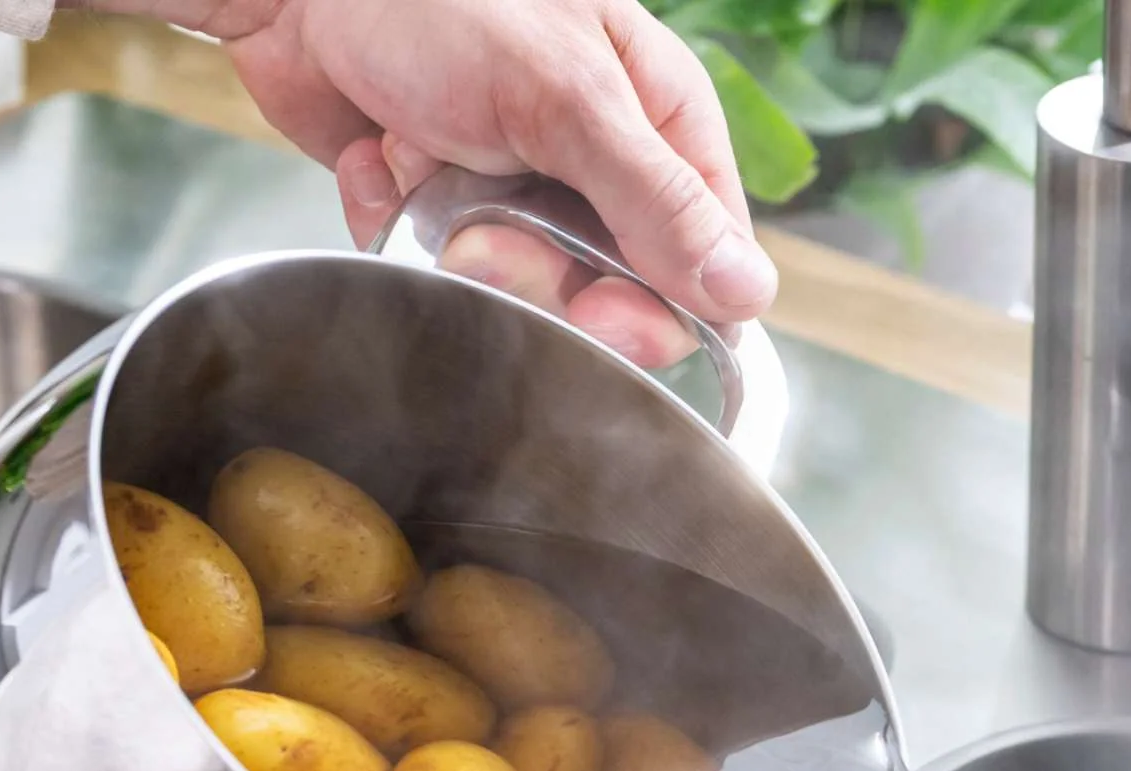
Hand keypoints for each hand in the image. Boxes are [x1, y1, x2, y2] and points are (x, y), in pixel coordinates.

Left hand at [118, 0, 776, 368]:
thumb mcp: (567, 95)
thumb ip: (656, 198)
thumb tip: (747, 291)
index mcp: (659, 120)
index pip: (704, 260)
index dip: (658, 307)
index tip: (602, 315)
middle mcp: (598, 161)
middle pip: (610, 292)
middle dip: (538, 275)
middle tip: (484, 233)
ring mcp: (522, 185)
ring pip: (522, 289)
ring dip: (459, 244)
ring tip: (422, 171)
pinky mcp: (448, 205)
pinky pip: (443, 269)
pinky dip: (401, 226)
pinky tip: (383, 164)